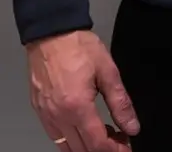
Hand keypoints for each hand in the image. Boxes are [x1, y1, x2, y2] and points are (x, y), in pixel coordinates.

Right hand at [25, 29, 140, 150]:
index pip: (97, 144)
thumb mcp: (107, 70)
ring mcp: (46, 116)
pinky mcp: (39, 111)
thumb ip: (120, 102)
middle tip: (119, 139)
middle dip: (103, 149)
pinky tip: (83, 129)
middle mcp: (59, 117)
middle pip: (82, 150)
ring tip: (103, 134)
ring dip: (87, 147)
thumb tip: (132, 127)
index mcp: (77, 107)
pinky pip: (55, 137)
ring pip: (67, 148)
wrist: (51, 31)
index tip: (127, 146)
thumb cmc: (79, 47)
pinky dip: (71, 141)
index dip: (115, 150)